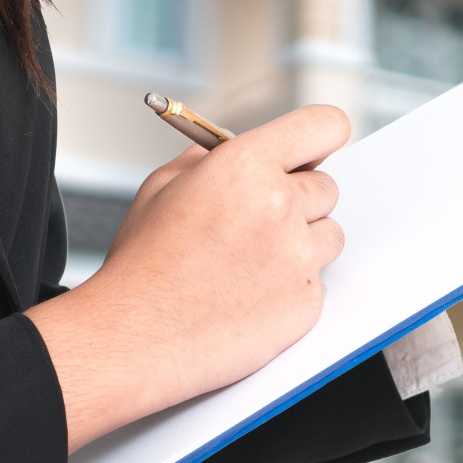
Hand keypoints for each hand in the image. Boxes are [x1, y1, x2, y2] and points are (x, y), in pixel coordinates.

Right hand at [25, 106, 350, 452]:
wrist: (133, 336)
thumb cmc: (142, 266)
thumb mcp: (163, 186)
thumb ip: (212, 157)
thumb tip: (238, 143)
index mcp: (246, 166)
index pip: (324, 126)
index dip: (318, 138)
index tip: (310, 152)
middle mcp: (280, 206)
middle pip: (326, 187)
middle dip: (297, 199)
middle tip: (255, 223)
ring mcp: (298, 258)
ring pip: (328, 236)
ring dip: (301, 244)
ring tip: (249, 263)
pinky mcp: (307, 303)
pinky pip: (317, 282)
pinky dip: (291, 288)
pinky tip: (249, 294)